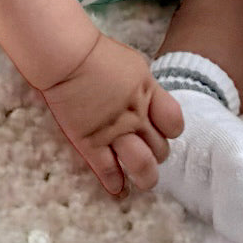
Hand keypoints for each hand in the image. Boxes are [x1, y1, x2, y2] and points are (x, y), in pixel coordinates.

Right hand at [38, 33, 184, 195]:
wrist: (68, 57)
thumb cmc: (97, 53)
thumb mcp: (133, 65)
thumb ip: (144, 87)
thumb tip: (148, 98)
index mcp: (149, 93)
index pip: (174, 124)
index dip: (170, 130)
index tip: (161, 131)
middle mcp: (136, 116)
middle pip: (160, 148)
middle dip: (156, 152)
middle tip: (147, 152)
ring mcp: (114, 132)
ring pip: (142, 166)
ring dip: (145, 176)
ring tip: (142, 180)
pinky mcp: (91, 143)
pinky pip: (108, 171)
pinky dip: (115, 184)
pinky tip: (118, 189)